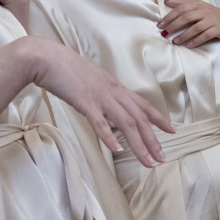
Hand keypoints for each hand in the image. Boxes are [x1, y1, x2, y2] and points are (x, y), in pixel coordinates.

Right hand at [30, 39, 174, 166]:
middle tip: (162, 158)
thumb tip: (108, 106)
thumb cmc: (66, 69)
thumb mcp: (92, 80)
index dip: (159, 118)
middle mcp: (113, 92)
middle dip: (153, 139)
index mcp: (116, 86)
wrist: (47, 58)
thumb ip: (103, 93)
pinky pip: (99, 122)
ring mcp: (100, 97)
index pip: (143, 104)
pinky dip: (109, 137)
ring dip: (139, 144)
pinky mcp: (84, 102)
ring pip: (126, 123)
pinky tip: (116, 150)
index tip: (172, 131)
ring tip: (147, 161)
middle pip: (139, 118)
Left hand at [159, 0, 219, 48]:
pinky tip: (188, 46)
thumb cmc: (209, 15)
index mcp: (198, 4)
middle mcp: (205, 11)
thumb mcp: (197, 6)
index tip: (159, 24)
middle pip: (187, 17)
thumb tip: (166, 1)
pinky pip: (206, 35)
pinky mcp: (218, 29)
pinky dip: (197, 40)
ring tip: (174, 42)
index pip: (181, 8)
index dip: (169, 16)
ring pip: (196, 27)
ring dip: (184, 35)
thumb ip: (182, 3)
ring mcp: (212, 20)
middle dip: (174, 25)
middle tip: (164, 33)